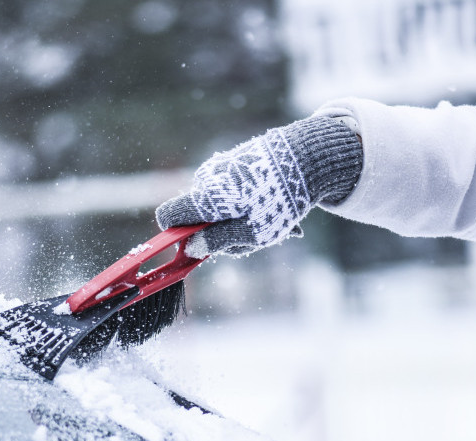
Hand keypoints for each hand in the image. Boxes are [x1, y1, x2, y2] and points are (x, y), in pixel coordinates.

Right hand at [156, 115, 362, 256]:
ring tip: (269, 218)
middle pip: (197, 215)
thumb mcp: (251, 233)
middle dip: (217, 231)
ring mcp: (220, 167)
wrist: (307, 158)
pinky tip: (272, 202)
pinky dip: (246, 201)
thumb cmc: (278, 201)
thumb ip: (217, 242)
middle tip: (252, 238)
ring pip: (217, 204)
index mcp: (204, 198)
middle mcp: (206, 179)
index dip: (176, 235)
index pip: (168, 216)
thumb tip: (191, 248)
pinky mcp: (235, 160)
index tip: (197, 246)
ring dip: (237, 218)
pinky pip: (231, 190)